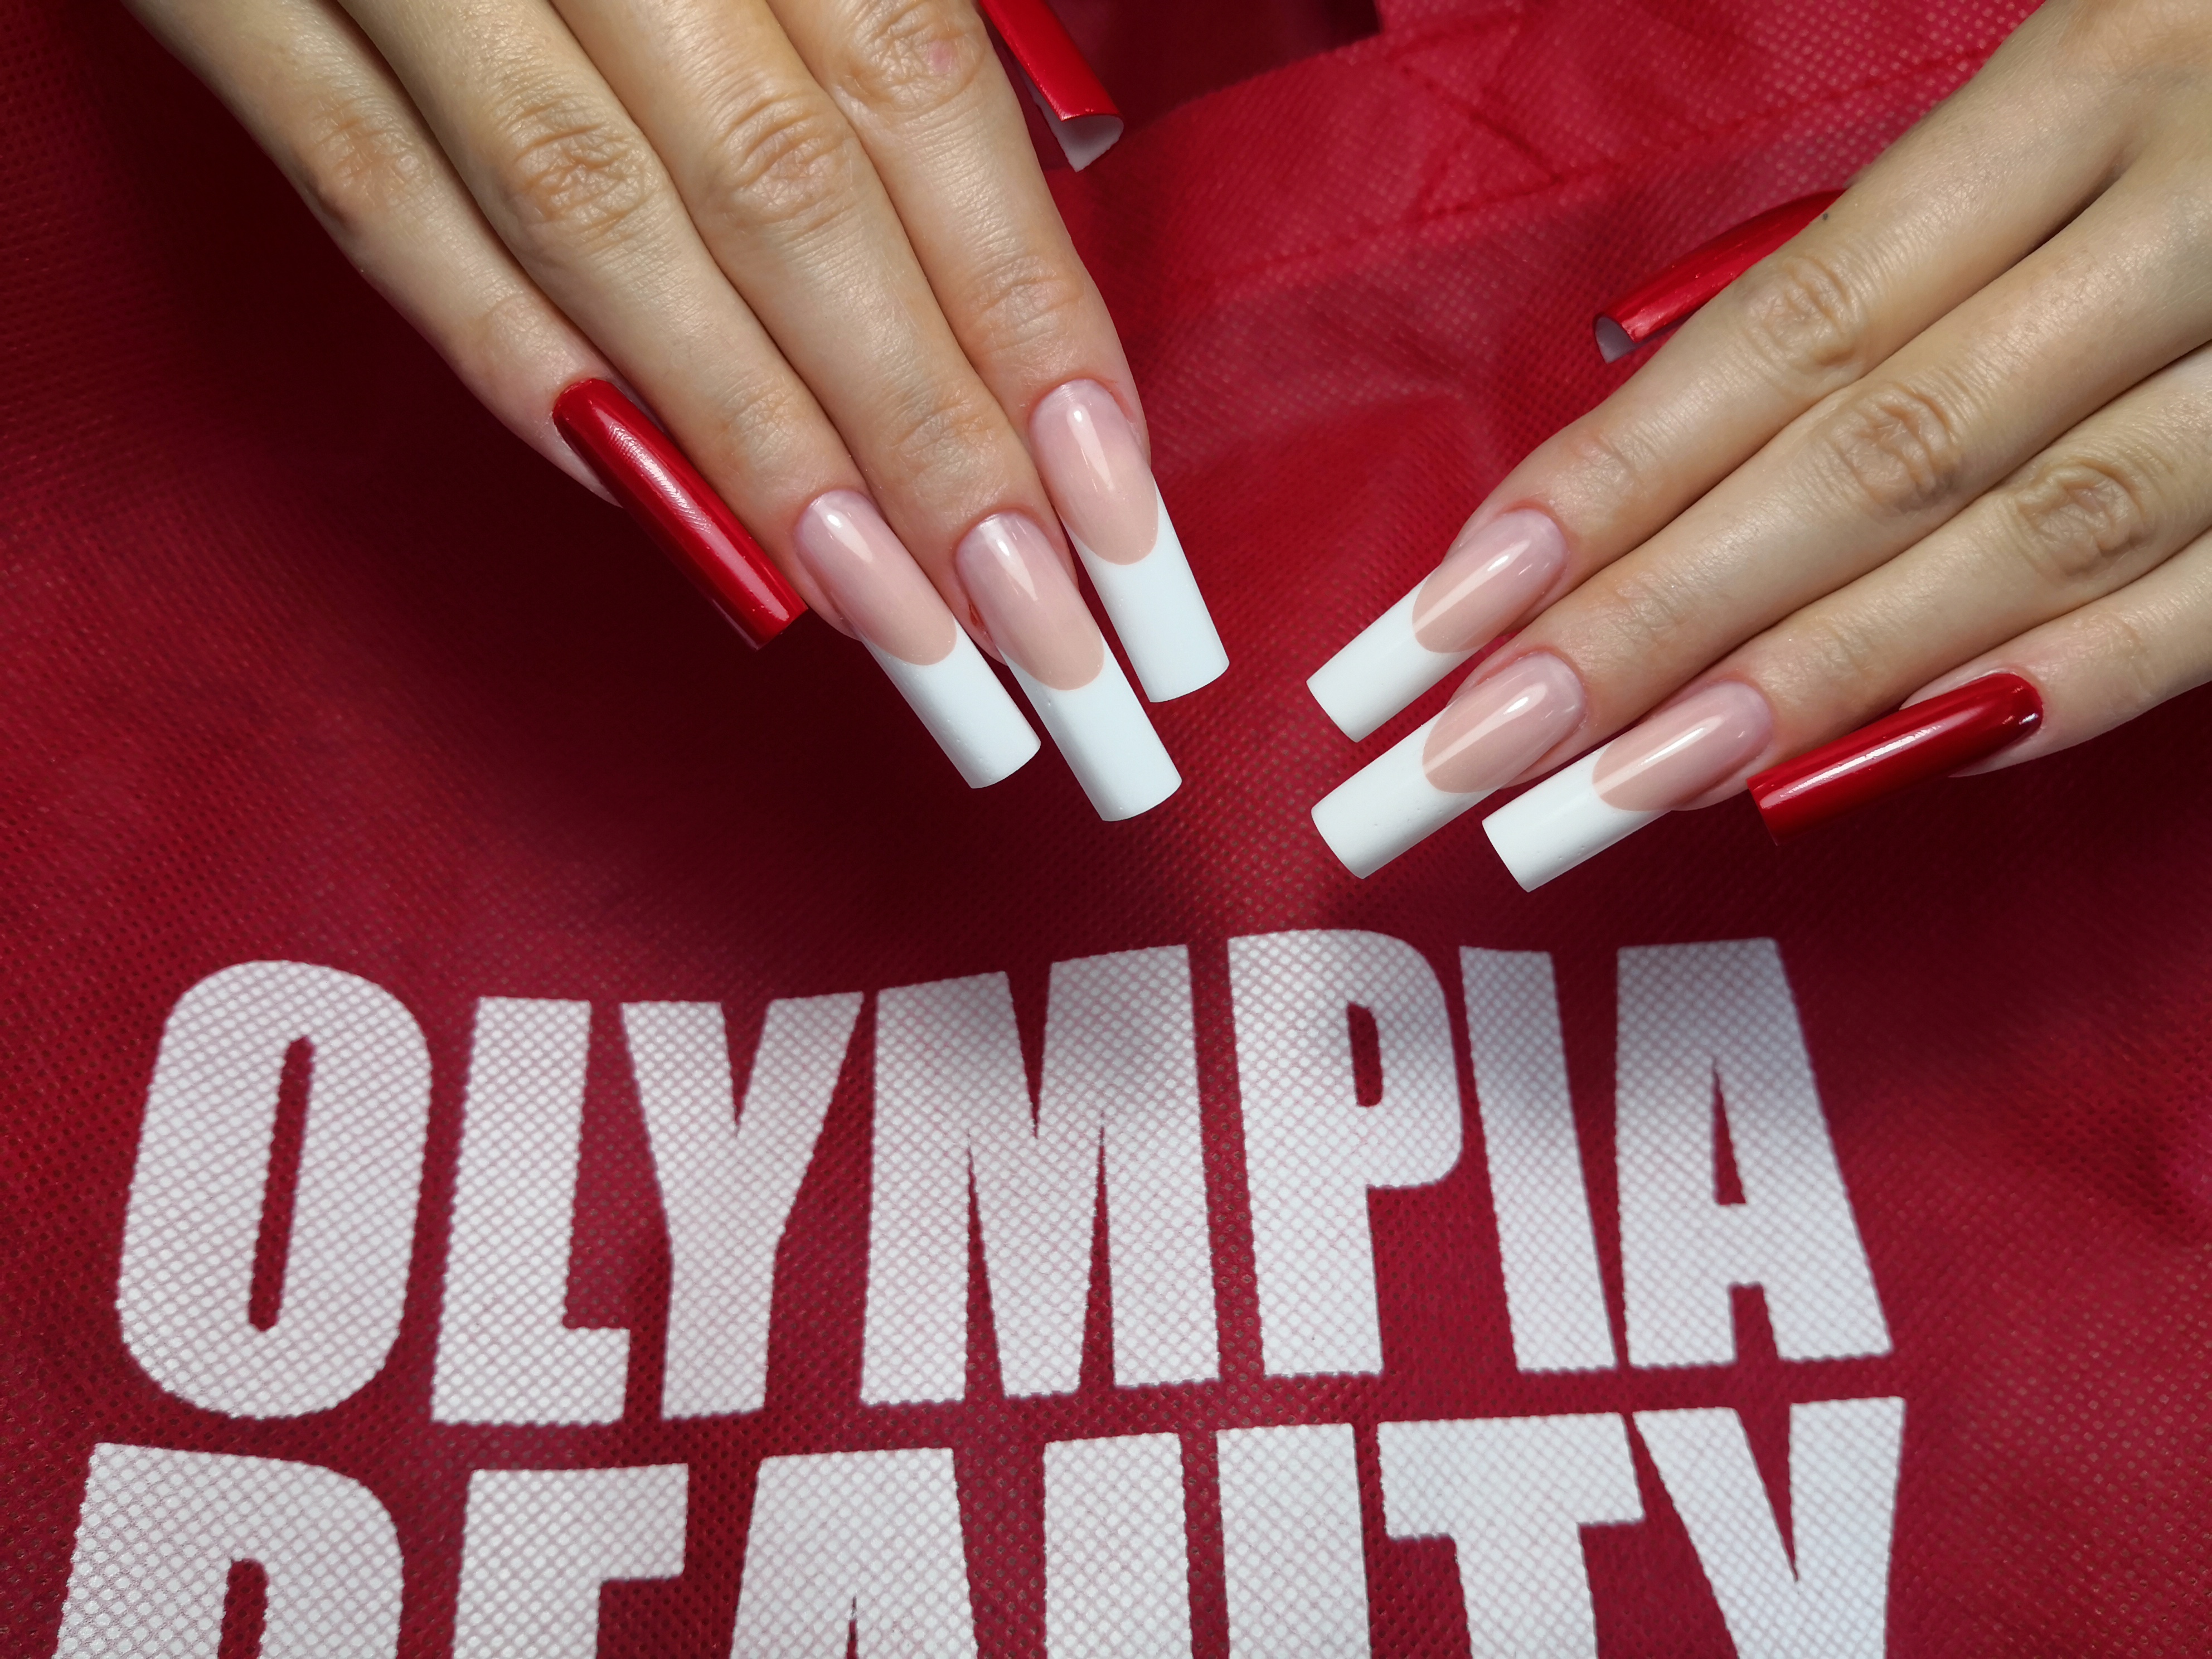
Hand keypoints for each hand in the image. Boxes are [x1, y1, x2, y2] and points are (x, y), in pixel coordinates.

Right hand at [128, 0, 1224, 816]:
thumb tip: (1033, 183)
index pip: (913, 91)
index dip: (1020, 311)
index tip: (1110, 501)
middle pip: (779, 191)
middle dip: (920, 435)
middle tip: (1030, 626)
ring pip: (588, 220)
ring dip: (746, 443)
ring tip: (881, 613)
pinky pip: (370, 200)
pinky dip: (506, 358)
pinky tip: (643, 496)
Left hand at [1309, 0, 2211, 882]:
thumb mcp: (2096, 67)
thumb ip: (1911, 237)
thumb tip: (1668, 401)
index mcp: (2106, 70)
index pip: (1795, 328)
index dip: (1608, 482)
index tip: (1444, 613)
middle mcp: (2210, 207)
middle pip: (1876, 454)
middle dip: (1651, 622)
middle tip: (1464, 758)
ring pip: (2035, 540)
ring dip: (1807, 690)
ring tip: (1615, 796)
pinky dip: (2043, 696)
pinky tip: (1860, 772)